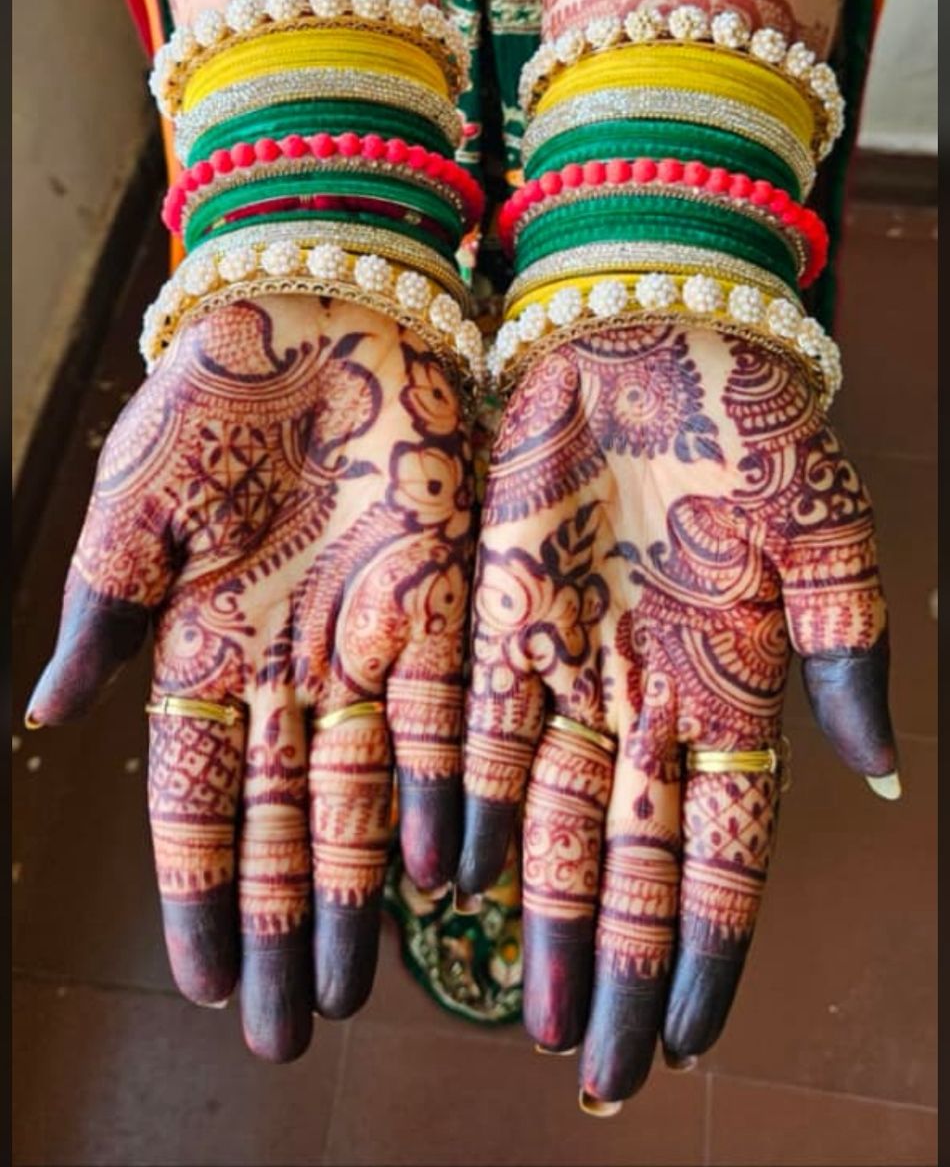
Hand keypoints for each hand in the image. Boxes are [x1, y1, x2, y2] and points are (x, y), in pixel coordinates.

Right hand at [27, 296, 472, 1061]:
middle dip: (287, 927)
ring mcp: (362, 638)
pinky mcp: (438, 601)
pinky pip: (440, 719)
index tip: (207, 983)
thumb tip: (47, 723)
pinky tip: (444, 874)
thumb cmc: (213, 391)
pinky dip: (438, 793)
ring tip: (362, 987)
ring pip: (363, 793)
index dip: (201, 891)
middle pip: (284, 822)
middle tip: (292, 1035)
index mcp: (201, 644)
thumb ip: (101, 610)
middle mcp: (284, 663)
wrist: (322, 303)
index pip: (195, 800)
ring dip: (363, 891)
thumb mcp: (135, 500)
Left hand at [458, 321, 895, 1106]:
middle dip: (617, 967)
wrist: (647, 329)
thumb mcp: (822, 531)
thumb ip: (851, 650)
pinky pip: (477, 730)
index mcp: (734, 688)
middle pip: (632, 863)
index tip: (686, 1038)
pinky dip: (469, 803)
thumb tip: (882, 775)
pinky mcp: (496, 615)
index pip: (725, 851)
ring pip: (554, 819)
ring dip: (544, 917)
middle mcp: (647, 697)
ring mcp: (568, 662)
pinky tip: (453, 878)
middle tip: (596, 1070)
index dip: (708, 946)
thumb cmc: (749, 423)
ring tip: (534, 1012)